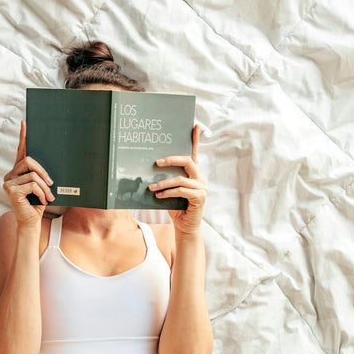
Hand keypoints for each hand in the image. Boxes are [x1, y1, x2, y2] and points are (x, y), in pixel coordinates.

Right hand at [2, 120, 54, 226]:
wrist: (31, 223)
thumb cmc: (37, 205)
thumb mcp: (42, 187)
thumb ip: (41, 175)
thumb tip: (49, 163)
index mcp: (18, 172)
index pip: (20, 151)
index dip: (23, 137)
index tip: (25, 123)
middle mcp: (10, 175)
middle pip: (28, 160)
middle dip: (43, 172)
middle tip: (52, 184)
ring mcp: (8, 182)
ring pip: (32, 174)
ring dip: (45, 187)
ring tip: (49, 197)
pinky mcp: (10, 190)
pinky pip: (32, 184)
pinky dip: (41, 192)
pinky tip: (43, 200)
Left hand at [149, 124, 206, 238]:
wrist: (184, 228)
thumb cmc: (176, 209)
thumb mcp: (170, 192)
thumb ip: (167, 180)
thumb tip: (153, 171)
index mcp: (194, 174)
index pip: (194, 154)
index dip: (195, 140)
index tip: (195, 125)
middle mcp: (200, 178)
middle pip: (188, 161)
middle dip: (171, 160)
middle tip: (156, 163)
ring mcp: (201, 188)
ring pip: (180, 179)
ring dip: (163, 182)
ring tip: (151, 187)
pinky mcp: (199, 198)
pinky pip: (181, 190)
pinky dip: (168, 192)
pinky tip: (159, 195)